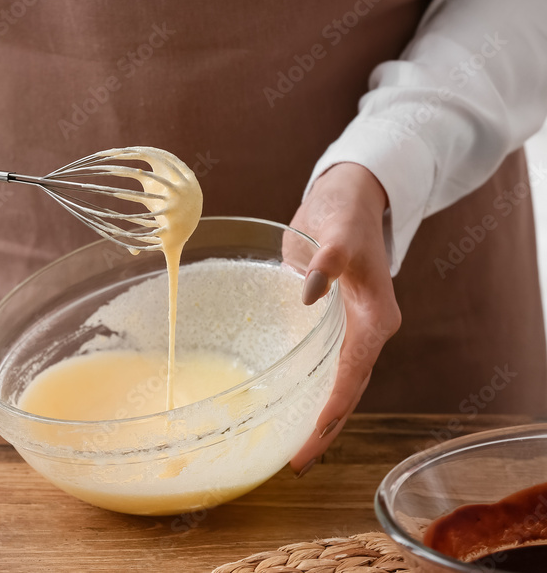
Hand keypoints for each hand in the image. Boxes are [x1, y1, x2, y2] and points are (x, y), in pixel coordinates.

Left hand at [287, 162, 401, 475]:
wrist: (349, 196)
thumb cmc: (345, 211)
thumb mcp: (338, 230)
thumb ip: (328, 259)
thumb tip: (310, 290)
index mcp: (375, 319)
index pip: (352, 375)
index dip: (330, 411)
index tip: (310, 441)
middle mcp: (366, 330)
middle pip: (346, 390)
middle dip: (324, 427)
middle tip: (295, 462)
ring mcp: (348, 329)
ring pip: (335, 382)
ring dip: (316, 414)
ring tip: (289, 448)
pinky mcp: (330, 322)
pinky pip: (321, 363)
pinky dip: (307, 387)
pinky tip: (284, 404)